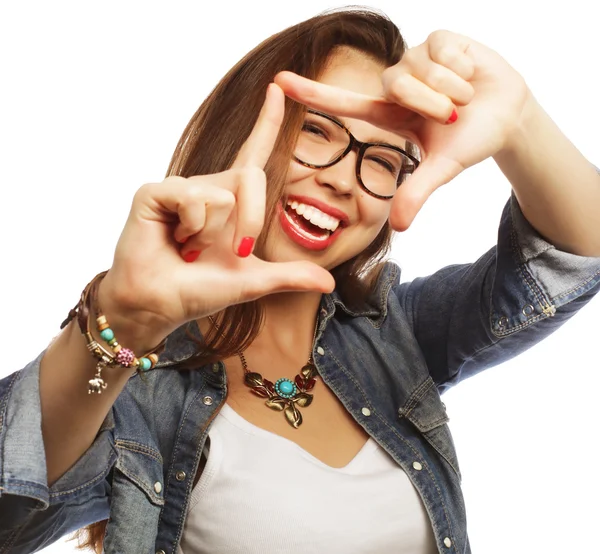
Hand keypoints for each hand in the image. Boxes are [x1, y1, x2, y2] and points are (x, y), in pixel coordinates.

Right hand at [99, 84, 334, 350]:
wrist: (160, 304)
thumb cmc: (199, 289)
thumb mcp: (251, 281)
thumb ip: (289, 277)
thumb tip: (329, 282)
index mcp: (231, 199)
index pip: (254, 152)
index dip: (267, 122)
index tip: (278, 87)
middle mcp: (208, 186)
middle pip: (251, 178)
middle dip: (249, 222)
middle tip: (231, 252)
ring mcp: (181, 187)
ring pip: (221, 196)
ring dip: (211, 235)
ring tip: (188, 248)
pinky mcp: (157, 191)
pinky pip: (193, 198)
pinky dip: (191, 227)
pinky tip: (174, 240)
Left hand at [275, 30, 532, 230]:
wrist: (508, 114)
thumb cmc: (470, 140)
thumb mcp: (443, 169)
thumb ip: (418, 192)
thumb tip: (398, 227)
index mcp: (388, 115)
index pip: (343, 103)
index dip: (312, 92)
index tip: (279, 82)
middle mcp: (396, 85)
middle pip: (396, 85)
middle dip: (432, 104)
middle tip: (454, 117)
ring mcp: (416, 59)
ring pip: (421, 68)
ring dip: (451, 89)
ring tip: (465, 97)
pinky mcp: (437, 38)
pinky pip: (443, 49)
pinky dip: (463, 68)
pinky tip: (470, 74)